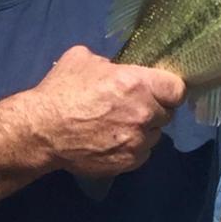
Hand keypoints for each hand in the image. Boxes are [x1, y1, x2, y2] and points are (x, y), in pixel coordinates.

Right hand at [22, 45, 185, 177]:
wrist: (43, 130)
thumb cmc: (62, 90)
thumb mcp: (83, 59)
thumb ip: (110, 64)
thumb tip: (117, 70)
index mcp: (137, 83)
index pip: (177, 89)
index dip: (168, 88)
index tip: (159, 89)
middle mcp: (143, 113)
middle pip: (167, 112)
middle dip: (153, 108)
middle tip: (133, 106)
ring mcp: (137, 141)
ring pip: (155, 134)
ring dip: (144, 129)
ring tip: (121, 125)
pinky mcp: (129, 162)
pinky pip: (143, 153)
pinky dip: (133, 146)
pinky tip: (114, 140)